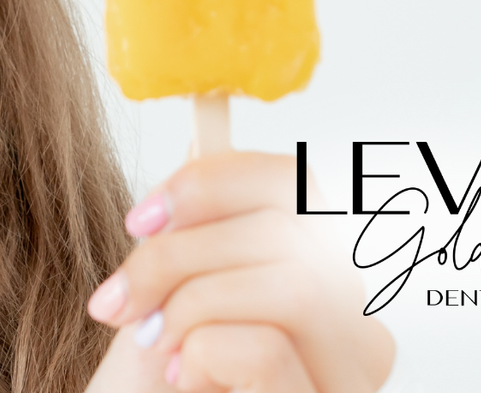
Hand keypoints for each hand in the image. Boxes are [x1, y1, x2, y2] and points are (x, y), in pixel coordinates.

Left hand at [83, 153, 394, 392]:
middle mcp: (361, 334)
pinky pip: (270, 351)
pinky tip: (184, 379)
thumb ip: (198, 230)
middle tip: (118, 303)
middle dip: (181, 254)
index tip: (138, 218)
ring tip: (160, 349)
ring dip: (194, 305)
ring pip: (295, 285)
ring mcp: (354, 383)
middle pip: (298, 231)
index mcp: (325, 283)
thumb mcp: (168, 303)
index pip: (306, 185)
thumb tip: (205, 116)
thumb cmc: (156, 390)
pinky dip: (207, 350)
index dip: (216, 183)